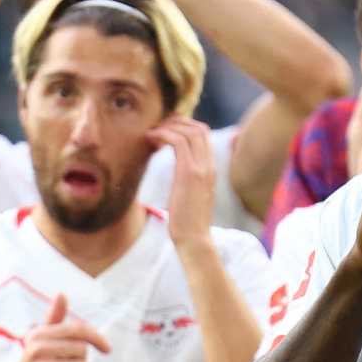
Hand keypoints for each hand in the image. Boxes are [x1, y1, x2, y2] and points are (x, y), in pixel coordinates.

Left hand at [148, 117, 215, 249]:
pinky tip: (151, 139)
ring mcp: (201, 168)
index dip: (185, 126)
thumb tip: (178, 179)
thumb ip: (189, 182)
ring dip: (168, 126)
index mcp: (210, 170)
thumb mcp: (191, 197)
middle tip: (157, 127)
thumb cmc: (188, 223)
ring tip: (151, 132)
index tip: (165, 130)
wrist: (194, 239)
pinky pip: (178, 142)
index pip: (204, 136)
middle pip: (199, 128)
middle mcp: (209, 165)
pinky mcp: (189, 173)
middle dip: (177, 122)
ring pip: (189, 131)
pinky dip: (164, 135)